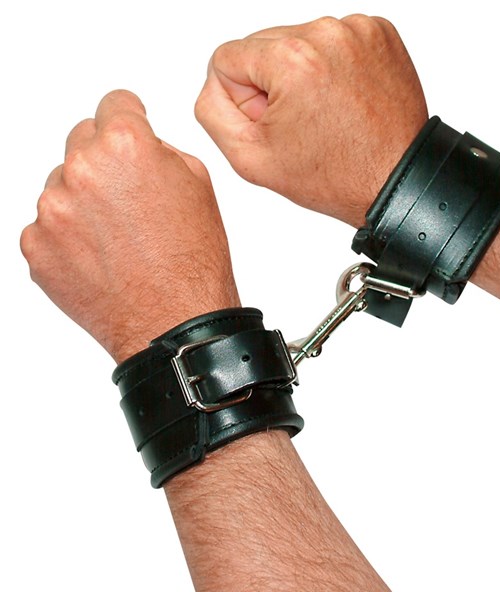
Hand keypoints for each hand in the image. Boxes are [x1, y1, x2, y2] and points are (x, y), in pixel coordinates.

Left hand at [21, 90, 239, 362]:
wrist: (173, 322)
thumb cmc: (192, 263)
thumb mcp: (199, 186)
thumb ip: (162, 152)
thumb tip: (142, 146)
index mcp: (126, 146)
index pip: (114, 103)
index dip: (128, 117)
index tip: (127, 126)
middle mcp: (82, 170)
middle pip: (83, 140)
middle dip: (105, 160)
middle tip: (130, 197)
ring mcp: (52, 210)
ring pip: (63, 185)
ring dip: (85, 200)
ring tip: (119, 236)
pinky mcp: (35, 246)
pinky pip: (48, 225)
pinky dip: (69, 235)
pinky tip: (102, 256)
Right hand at [195, 15, 427, 226]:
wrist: (394, 180)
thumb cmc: (335, 175)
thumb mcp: (250, 158)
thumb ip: (212, 110)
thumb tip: (217, 81)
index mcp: (291, 60)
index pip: (227, 58)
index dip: (243, 99)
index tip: (273, 123)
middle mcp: (326, 34)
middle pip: (263, 46)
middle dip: (272, 84)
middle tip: (302, 122)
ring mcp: (358, 30)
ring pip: (298, 42)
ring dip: (302, 74)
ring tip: (326, 112)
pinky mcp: (379, 32)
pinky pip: (332, 42)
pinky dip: (332, 68)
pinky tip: (344, 99)